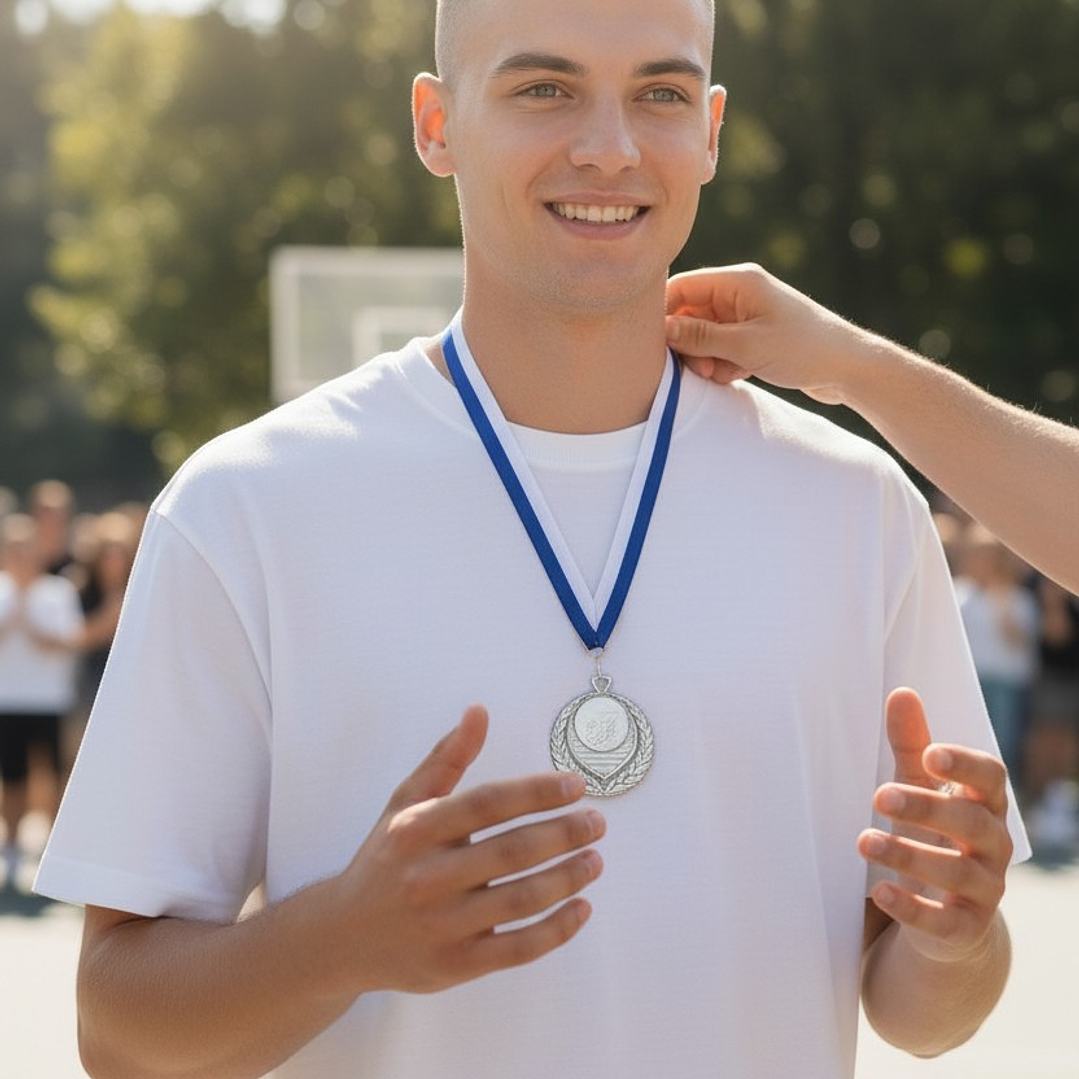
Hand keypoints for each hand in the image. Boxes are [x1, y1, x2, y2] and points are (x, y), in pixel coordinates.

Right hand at [329, 705, 604, 994]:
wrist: (343, 936)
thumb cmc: (386, 858)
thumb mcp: (405, 802)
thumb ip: (446, 758)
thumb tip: (479, 711)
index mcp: (417, 829)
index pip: (489, 803)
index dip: (537, 792)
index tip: (576, 785)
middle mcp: (428, 876)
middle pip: (513, 851)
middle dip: (565, 834)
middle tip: (596, 823)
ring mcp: (442, 924)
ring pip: (522, 899)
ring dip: (568, 877)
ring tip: (595, 861)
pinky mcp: (456, 964)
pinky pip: (519, 948)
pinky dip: (557, 929)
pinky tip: (581, 908)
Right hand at [664, 263, 867, 403]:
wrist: (847, 368)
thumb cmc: (803, 349)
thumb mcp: (745, 345)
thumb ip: (700, 337)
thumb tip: (662, 330)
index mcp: (739, 281)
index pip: (683, 286)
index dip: (664, 313)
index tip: (654, 344)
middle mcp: (740, 293)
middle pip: (690, 313)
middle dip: (687, 344)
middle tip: (698, 368)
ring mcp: (747, 316)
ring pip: (704, 336)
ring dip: (705, 358)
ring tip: (720, 374)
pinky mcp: (754, 336)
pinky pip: (721, 348)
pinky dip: (722, 364)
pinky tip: (736, 376)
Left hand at [858, 688, 1012, 963]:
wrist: (947, 917)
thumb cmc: (933, 833)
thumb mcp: (921, 788)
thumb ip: (912, 746)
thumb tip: (902, 693)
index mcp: (983, 805)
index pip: (991, 779)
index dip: (965, 766)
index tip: (932, 755)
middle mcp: (993, 846)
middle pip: (972, 823)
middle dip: (927, 808)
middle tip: (880, 797)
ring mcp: (984, 889)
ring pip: (958, 871)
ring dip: (908, 855)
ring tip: (864, 841)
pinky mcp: (965, 929)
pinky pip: (945, 923)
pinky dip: (913, 909)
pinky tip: (879, 893)